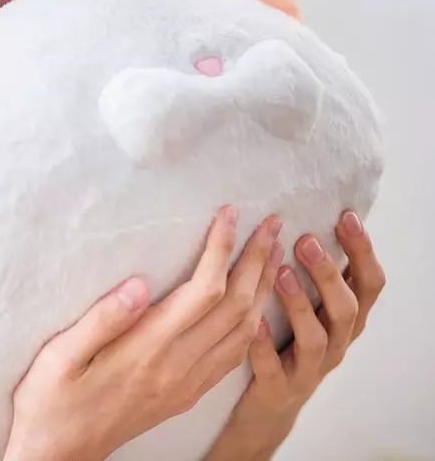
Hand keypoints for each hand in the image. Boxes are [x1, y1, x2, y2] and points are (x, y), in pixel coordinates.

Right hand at [3, 207, 284, 460]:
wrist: (59, 457)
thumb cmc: (52, 402)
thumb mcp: (59, 357)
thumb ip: (101, 320)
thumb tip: (138, 283)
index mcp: (147, 351)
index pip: (202, 291)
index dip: (221, 249)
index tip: (230, 214)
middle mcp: (176, 368)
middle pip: (235, 307)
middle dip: (257, 261)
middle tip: (272, 225)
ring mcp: (186, 384)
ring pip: (243, 331)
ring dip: (263, 289)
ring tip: (273, 255)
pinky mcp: (186, 393)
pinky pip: (234, 355)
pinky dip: (254, 322)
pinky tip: (256, 304)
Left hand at [205, 211, 385, 460]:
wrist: (269, 407)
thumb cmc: (289, 343)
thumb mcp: (311, 310)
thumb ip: (314, 275)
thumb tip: (304, 219)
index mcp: (344, 320)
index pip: (368, 284)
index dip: (362, 251)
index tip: (345, 217)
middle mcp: (335, 344)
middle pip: (347, 309)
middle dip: (329, 274)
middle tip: (306, 241)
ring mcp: (308, 369)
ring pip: (316, 339)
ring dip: (300, 304)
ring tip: (281, 273)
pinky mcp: (279, 389)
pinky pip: (274, 369)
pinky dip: (265, 345)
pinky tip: (255, 322)